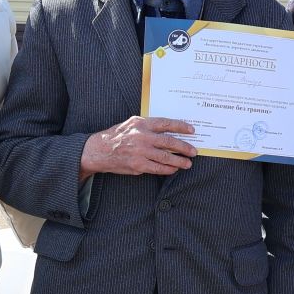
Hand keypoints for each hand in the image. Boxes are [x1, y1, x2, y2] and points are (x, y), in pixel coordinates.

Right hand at [79, 116, 196, 178]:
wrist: (99, 150)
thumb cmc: (117, 136)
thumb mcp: (131, 124)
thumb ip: (148, 125)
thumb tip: (169, 130)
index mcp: (142, 124)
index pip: (166, 124)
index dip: (181, 127)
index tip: (192, 130)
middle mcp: (142, 137)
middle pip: (170, 142)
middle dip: (184, 147)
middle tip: (193, 151)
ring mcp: (140, 152)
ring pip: (166, 157)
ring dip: (179, 161)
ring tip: (188, 164)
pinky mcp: (138, 165)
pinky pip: (158, 169)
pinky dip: (168, 170)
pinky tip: (173, 170)